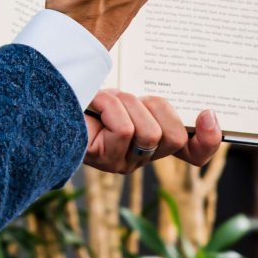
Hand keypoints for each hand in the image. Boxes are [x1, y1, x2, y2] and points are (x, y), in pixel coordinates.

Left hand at [83, 91, 223, 172]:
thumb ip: (155, 103)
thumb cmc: (90, 95)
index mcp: (154, 141)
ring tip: (104, 102)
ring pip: (148, 131)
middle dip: (153, 105)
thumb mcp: (129, 95)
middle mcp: (141, 157)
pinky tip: (92, 107)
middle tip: (127, 99)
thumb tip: (198, 105)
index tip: (207, 113)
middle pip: (174, 136)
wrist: (49, 98)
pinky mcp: (105, 160)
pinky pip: (124, 129)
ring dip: (125, 103)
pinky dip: (108, 105)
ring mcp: (122, 162)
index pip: (194, 153)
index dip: (208, 139)